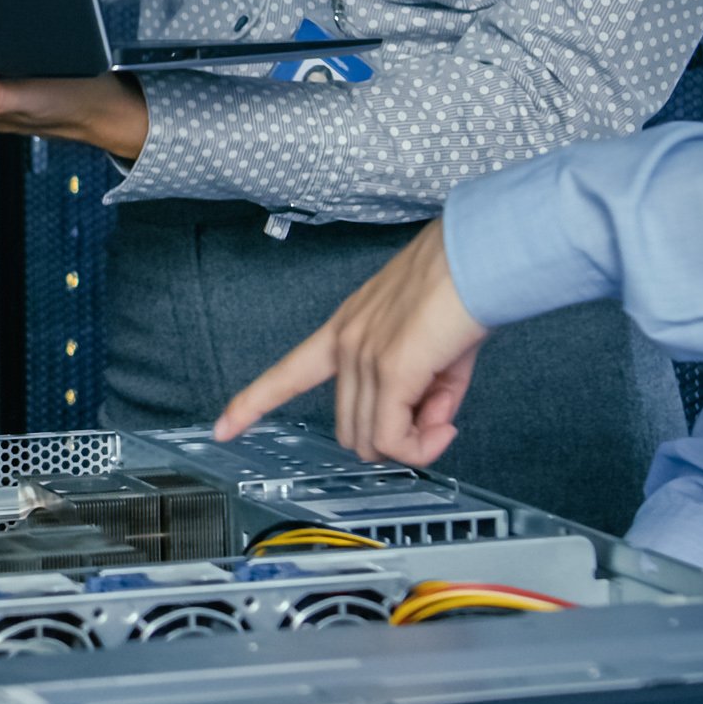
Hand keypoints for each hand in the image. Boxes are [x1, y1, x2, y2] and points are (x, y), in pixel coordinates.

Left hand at [218, 219, 485, 465]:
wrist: (480, 257)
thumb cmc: (463, 287)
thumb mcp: (433, 348)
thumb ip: (424, 392)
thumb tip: (428, 427)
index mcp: (346, 330)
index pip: (287, 373)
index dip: (251, 403)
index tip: (222, 427)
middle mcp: (346, 343)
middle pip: (350, 429)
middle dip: (395, 439)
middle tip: (436, 421)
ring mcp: (363, 356)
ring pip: (371, 439)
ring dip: (413, 443)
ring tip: (446, 415)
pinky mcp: (391, 369)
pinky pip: (393, 438)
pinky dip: (420, 446)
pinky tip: (444, 427)